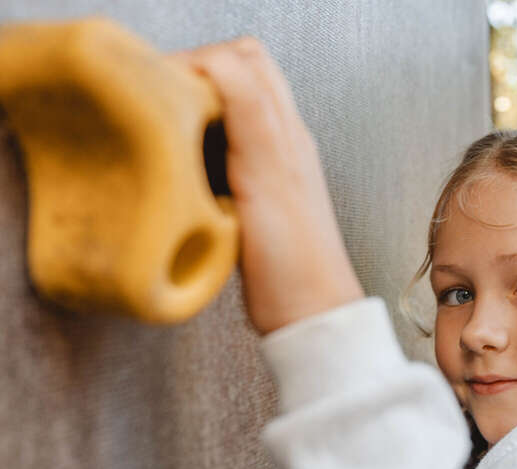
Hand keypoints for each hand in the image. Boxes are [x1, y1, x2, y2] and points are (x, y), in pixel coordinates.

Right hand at [167, 37, 364, 335]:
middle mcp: (282, 142)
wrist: (309, 314)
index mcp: (285, 131)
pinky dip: (197, 144)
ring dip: (195, 109)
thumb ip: (249, 113)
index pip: (241, 59)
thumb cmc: (294, 260)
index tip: (162, 87)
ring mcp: (270, 168)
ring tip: (167, 133)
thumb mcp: (267, 175)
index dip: (197, 60)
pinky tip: (183, 169)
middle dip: (194, 75)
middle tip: (159, 103)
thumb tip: (218, 61)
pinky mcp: (256, 196)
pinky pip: (223, 149)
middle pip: (238, 74)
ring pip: (228, 110)